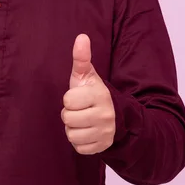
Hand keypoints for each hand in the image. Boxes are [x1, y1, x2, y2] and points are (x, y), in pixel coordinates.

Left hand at [61, 34, 115, 154]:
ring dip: (73, 128)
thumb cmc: (93, 93)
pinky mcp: (102, 147)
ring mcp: (105, 133)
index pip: (68, 100)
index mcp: (100, 95)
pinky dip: (79, 141)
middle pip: (68, 118)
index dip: (70, 99)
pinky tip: (87, 132)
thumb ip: (82, 58)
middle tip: (81, 110)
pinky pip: (78, 147)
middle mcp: (105, 115)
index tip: (79, 98)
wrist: (117, 117)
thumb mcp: (87, 76)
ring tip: (83, 121)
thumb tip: (81, 37)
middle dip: (70, 114)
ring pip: (71, 134)